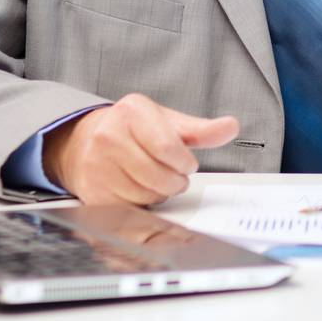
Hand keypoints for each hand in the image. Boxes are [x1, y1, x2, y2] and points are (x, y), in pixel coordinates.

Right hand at [43, 93, 238, 205]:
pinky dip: (142, 203)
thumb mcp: (169, 123)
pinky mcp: (92, 190)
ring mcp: (96, 164)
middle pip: (159, 175)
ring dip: (160, 193)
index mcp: (132, 112)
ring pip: (146, 195)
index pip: (168, 147)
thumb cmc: (136, 130)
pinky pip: (130, 208)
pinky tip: (139, 188)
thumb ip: (202, 130)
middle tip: (174, 174)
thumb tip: (230, 127)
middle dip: (176, 181)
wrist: (91, 141)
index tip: (187, 163)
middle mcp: (108, 135)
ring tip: (156, 178)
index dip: (184, 162)